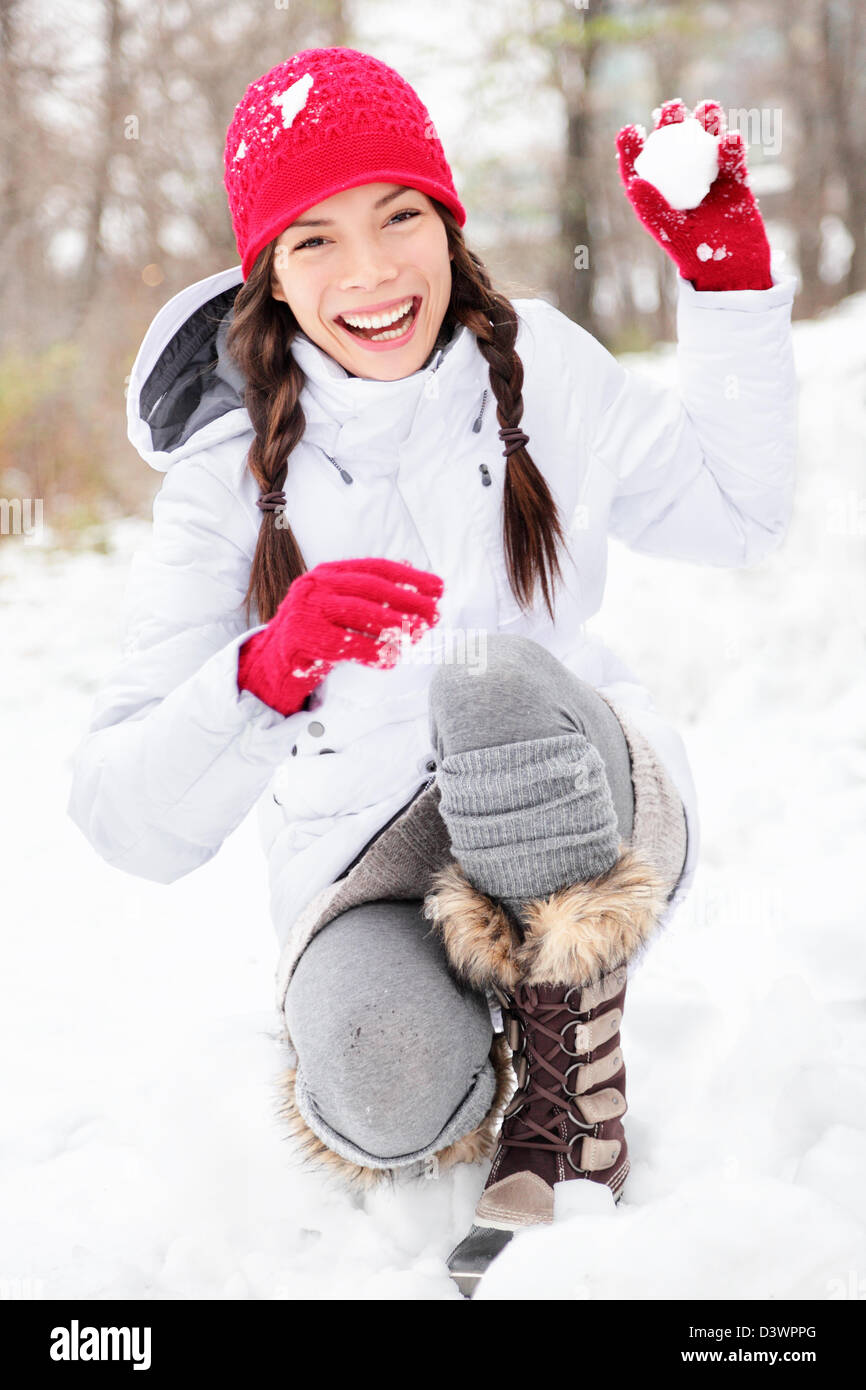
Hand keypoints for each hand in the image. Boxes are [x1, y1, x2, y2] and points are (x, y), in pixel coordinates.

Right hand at [237, 557, 443, 716]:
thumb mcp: (339, 606)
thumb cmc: (315, 634)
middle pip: (371, 589)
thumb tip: (412, 571)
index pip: (375, 568)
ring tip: (418, 635)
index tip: (439, 588)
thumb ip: (368, 592)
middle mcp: (316, 585)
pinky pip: (346, 645)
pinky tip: (390, 660)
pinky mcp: (302, 638)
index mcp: (328, 572)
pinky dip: (372, 652)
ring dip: (395, 625)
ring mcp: (306, 610)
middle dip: (408, 601)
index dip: (410, 577)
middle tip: (436, 614)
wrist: (271, 663)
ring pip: (360, 614)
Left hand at [616, 99, 772, 291]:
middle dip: (672, 122)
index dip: (633, 147)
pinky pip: (732, 158)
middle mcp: (682, 182)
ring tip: (706, 110)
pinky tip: (729, 138)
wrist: (734, 269)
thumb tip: (634, 181)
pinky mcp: (735, 181)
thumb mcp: (670, 233)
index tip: (630, 130)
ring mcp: (710, 179)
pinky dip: (732, 147)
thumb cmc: (695, 256)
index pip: (643, 166)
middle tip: (672, 109)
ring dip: (707, 123)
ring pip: (706, 143)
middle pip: (675, 145)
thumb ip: (653, 207)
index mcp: (659, 195)